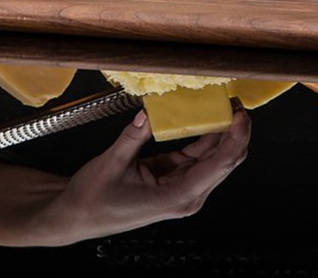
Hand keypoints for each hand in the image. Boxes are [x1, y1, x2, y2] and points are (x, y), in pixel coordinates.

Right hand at [39, 103, 250, 244]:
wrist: (77, 215)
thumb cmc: (93, 199)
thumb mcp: (113, 162)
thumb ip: (134, 135)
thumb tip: (150, 111)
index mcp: (177, 196)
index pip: (219, 165)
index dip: (236, 138)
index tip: (241, 114)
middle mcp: (186, 195)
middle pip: (224, 162)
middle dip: (235, 131)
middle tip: (235, 101)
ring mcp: (181, 187)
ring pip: (213, 157)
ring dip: (221, 132)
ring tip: (224, 104)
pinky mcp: (173, 178)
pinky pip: (195, 154)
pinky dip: (202, 135)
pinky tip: (204, 116)